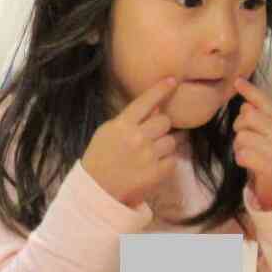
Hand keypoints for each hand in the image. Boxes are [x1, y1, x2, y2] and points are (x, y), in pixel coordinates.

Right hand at [83, 77, 179, 207]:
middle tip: (155, 134)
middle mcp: (137, 138)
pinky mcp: (157, 173)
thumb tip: (154, 107)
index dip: (161, 89)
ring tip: (155, 152)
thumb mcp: (108, 132)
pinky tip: (155, 165)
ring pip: (172, 140)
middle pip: (165, 121)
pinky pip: (173, 159)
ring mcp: (149, 156)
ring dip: (166, 144)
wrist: (97, 190)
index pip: (146, 101)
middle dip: (162, 126)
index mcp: (122, 125)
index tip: (173, 80)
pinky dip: (167, 161)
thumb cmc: (100, 158)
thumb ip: (130, 119)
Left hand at [232, 78, 271, 211]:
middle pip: (247, 117)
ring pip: (241, 137)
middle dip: (239, 127)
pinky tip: (250, 164)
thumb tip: (244, 104)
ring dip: (239, 147)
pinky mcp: (269, 165)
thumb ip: (261, 118)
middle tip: (247, 138)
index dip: (249, 90)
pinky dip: (241, 160)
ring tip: (251, 153)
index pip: (264, 101)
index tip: (237, 81)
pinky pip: (241, 155)